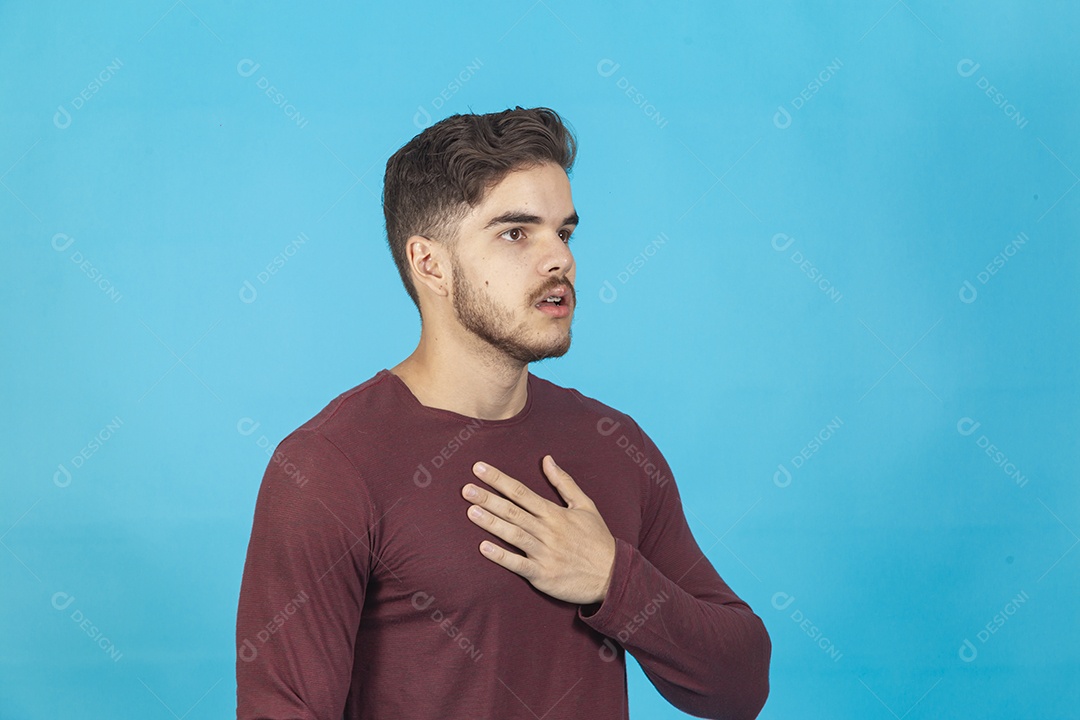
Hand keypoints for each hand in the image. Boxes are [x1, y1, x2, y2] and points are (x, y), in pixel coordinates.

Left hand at [461, 455, 616, 604]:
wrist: (613, 575)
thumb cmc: (597, 539)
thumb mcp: (586, 506)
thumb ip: (564, 483)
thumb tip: (547, 459)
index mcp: (555, 514)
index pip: (521, 492)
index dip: (499, 480)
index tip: (479, 469)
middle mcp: (548, 531)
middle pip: (513, 511)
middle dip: (488, 498)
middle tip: (466, 488)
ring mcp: (545, 553)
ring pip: (513, 534)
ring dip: (491, 522)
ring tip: (470, 511)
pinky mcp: (543, 574)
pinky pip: (518, 564)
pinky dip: (501, 556)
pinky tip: (483, 548)